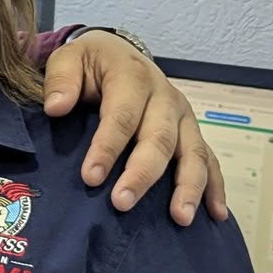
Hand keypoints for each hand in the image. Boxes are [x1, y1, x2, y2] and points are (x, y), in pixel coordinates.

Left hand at [40, 32, 227, 223]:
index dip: (107, 147)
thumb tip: (56, 106)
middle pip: (159, 138)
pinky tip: (216, 215)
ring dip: (188, 186)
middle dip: (142, 173)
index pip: (122, 115)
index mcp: (133, 77)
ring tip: (180, 218)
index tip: (90, 178)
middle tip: (122, 203)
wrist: (119, 54)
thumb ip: (61, 79)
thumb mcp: (68, 59)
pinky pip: (209, 160)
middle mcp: (164, 97)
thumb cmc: (90, 64)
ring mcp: (183, 116)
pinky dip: (215, 187)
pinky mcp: (192, 132)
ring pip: (193, 152)